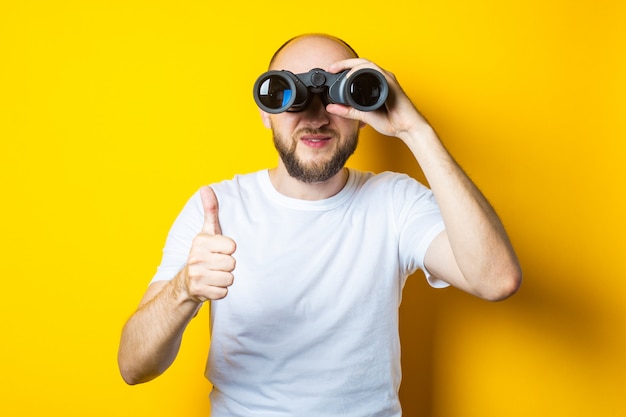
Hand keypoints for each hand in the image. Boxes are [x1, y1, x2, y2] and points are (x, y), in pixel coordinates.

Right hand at [180, 186, 235, 301]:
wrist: (185, 282)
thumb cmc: (203, 254)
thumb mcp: (207, 232)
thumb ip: (210, 210)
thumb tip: (206, 187)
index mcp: (200, 241)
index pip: (232, 246)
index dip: (228, 250)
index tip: (218, 251)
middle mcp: (196, 258)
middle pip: (232, 264)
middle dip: (227, 266)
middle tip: (216, 265)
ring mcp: (196, 275)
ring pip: (230, 278)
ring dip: (224, 279)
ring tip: (213, 275)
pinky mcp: (199, 291)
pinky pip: (224, 292)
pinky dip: (220, 291)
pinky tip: (211, 285)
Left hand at [326, 58, 430, 140]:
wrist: (406, 128)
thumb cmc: (391, 121)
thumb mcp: (363, 115)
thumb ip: (347, 111)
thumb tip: (331, 107)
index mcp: (375, 84)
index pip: (357, 70)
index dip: (343, 68)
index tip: (331, 71)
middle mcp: (381, 78)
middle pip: (360, 63)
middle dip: (344, 63)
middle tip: (331, 68)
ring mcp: (387, 79)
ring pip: (367, 64)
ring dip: (351, 65)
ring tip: (339, 70)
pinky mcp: (391, 83)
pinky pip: (376, 72)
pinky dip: (362, 71)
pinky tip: (352, 76)